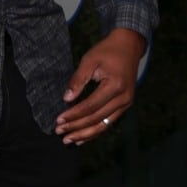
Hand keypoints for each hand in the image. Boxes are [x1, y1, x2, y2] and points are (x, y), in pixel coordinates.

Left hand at [55, 28, 145, 144]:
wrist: (128, 46)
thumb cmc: (107, 51)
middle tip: (59, 133)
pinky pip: (109, 122)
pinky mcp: (125, 105)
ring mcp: (126, 103)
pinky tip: (83, 137)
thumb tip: (66, 99)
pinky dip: (95, 131)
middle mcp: (123, 98)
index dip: (73, 115)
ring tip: (69, 140)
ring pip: (104, 125)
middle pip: (97, 119)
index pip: (90, 106)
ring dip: (85, 134)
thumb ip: (78, 79)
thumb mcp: (89, 60)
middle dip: (77, 127)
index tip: (58, 120)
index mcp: (115, 86)